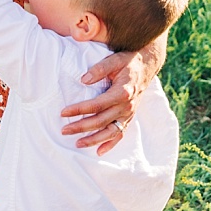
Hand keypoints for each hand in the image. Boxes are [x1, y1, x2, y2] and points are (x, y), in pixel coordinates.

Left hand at [62, 34, 166, 152]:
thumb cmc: (128, 61)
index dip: (79, 109)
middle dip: (81, 127)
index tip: (64, 112)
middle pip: (101, 121)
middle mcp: (126, 106)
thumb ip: (99, 69)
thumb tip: (83, 80)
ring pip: (110, 132)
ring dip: (93, 140)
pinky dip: (110, 144)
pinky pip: (120, 134)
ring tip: (77, 144)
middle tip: (64, 130)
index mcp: (122, 92)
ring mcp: (129, 114)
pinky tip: (99, 151)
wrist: (147, 65)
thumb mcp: (114, 60)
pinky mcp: (130, 117)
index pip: (97, 105)